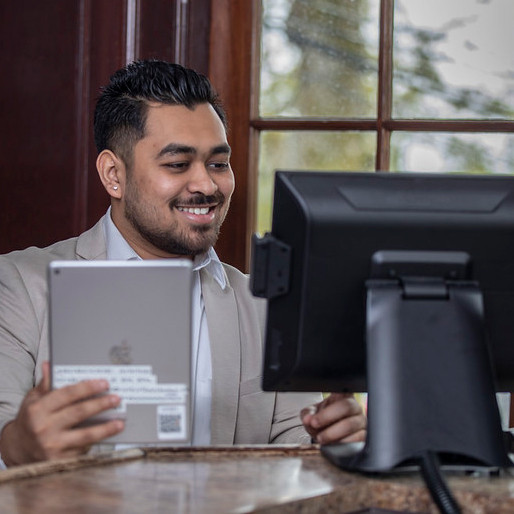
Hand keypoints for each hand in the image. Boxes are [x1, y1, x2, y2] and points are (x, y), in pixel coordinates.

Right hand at [0, 362, 123, 465]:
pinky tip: (109, 436)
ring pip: (85, 435)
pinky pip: (83, 449)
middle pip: (79, 413)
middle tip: (117, 398)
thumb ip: (46, 384)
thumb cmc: (30, 419)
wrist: (19, 448)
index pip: (67, 395)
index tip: (104, 383)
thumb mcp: (33, 400)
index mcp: (38, 409)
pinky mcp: (59, 461)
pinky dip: (97, 442)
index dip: (87, 388)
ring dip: (105, 429)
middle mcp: (44, 428)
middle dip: (100, 404)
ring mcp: (52, 446)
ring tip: (120, 422)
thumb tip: (50, 364)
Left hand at [300, 393, 365, 444]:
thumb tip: (308, 419)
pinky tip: (333, 445)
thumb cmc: (323, 422)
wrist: (329, 437)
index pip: (343, 389)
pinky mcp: (364, 437)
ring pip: (351, 425)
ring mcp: (361, 422)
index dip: (335, 392)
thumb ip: (308, 414)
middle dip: (327, 416)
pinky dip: (342, 444)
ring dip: (333, 433)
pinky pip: (356, 440)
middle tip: (314, 424)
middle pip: (346, 406)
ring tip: (321, 438)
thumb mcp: (312, 415)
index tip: (321, 405)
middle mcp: (355, 407)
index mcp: (343, 396)